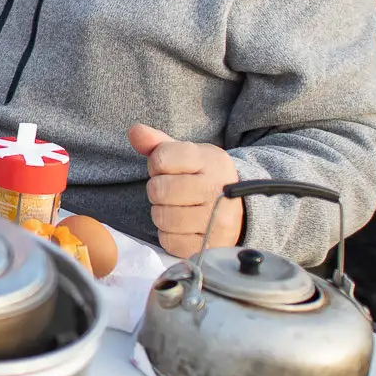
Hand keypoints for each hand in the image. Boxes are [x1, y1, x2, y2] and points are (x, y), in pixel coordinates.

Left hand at [129, 124, 243, 257]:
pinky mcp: (211, 244)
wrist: (240, 208)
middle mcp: (217, 188)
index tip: (169, 169)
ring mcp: (218, 219)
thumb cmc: (203, 177)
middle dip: (158, 190)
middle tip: (172, 192)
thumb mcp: (185, 155)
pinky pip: (170, 241)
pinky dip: (169, 235)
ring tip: (176, 208)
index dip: (156, 164)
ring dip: (162, 213)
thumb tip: (135, 131)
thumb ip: (157, 143)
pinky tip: (182, 226)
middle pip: (158, 190)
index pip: (161, 158)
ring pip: (162, 217)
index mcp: (211, 160)